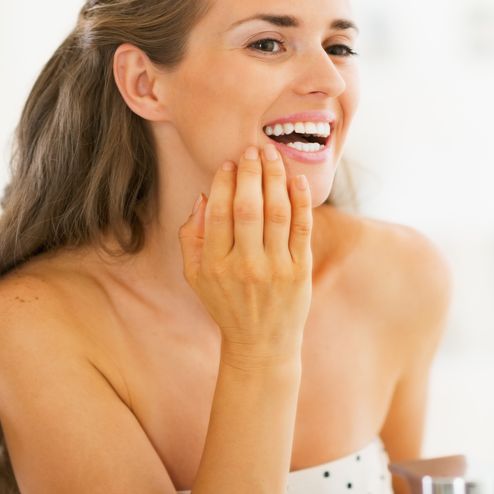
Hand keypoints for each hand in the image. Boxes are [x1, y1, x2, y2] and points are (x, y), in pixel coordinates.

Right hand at [178, 144, 312, 370]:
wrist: (260, 343)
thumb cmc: (226, 304)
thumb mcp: (195, 276)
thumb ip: (191, 237)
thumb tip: (203, 197)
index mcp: (215, 264)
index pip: (219, 213)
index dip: (224, 182)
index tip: (229, 162)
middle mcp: (245, 265)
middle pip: (248, 207)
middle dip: (250, 173)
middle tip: (252, 149)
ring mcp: (275, 268)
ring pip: (276, 212)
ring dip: (275, 178)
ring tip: (273, 155)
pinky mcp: (300, 270)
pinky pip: (302, 228)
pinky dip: (301, 201)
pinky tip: (297, 180)